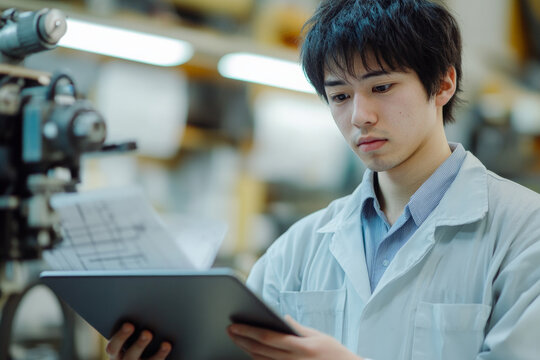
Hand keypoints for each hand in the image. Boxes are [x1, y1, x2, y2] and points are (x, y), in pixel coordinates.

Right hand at [105, 322, 171, 359]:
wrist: (138, 355)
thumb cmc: (130, 335)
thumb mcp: (125, 332)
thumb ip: (128, 323)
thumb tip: (140, 299)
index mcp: (116, 351)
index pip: (114, 346)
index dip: (121, 336)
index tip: (129, 325)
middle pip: (131, 355)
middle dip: (140, 344)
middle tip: (147, 333)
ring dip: (158, 354)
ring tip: (166, 344)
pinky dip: (163, 354)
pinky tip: (169, 345)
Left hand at [227, 315, 363, 359]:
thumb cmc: (335, 354)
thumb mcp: (319, 337)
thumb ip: (299, 328)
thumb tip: (283, 319)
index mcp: (301, 347)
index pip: (267, 338)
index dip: (248, 331)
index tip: (234, 325)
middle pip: (260, 350)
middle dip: (242, 340)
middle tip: (228, 330)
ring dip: (246, 350)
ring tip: (235, 340)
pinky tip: (249, 353)